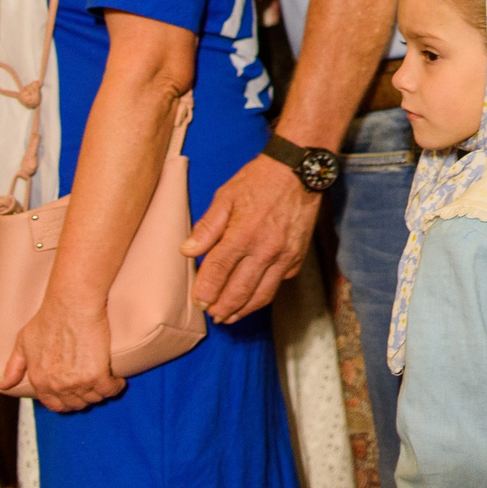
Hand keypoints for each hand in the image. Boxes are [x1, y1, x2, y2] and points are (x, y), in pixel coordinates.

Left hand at [5, 291, 124, 412]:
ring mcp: (77, 382)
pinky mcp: (97, 374)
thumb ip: (13, 367)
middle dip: (85, 397)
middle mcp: (57, 386)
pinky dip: (115, 386)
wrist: (72, 304)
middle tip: (92, 385)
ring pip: (94, 399)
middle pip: (77, 404)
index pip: (55, 405)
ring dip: (101, 392)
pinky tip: (116, 379)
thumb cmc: (49, 318)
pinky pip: (110, 390)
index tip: (76, 393)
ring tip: (105, 380)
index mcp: (39, 380)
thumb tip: (2, 385)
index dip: (67, 402)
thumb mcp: (23, 342)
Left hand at [184, 152, 314, 322]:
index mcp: (243, 234)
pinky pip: (278, 284)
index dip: (206, 290)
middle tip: (212, 315)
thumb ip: (207, 227)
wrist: (298, 171)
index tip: (198, 303)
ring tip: (230, 317)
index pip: (219, 270)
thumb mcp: (226, 196)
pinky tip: (252, 298)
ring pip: (262, 295)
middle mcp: (265, 249)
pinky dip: (263, 295)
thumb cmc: (258, 180)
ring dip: (243, 310)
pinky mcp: (297, 257)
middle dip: (223, 307)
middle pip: (239, 290)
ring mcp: (284, 256)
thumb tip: (187, 251)